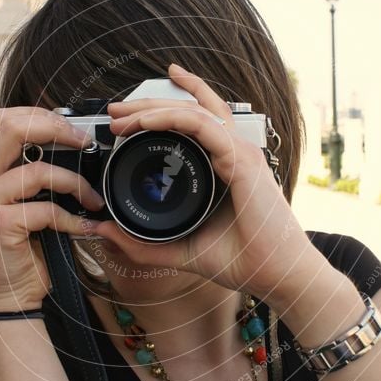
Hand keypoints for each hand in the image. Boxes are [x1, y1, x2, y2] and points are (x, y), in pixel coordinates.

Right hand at [0, 107, 104, 312]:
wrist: (9, 297)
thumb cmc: (24, 250)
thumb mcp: (28, 204)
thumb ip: (38, 176)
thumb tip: (78, 147)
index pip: (4, 119)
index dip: (41, 116)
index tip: (74, 132)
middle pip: (12, 128)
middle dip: (56, 130)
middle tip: (85, 145)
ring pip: (37, 170)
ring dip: (75, 183)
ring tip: (93, 200)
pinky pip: (46, 209)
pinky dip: (73, 219)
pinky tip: (85, 228)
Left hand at [95, 63, 313, 302]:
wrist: (277, 276)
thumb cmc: (242, 260)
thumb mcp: (180, 250)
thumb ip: (142, 244)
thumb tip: (103, 231)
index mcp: (224, 166)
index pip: (194, 125)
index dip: (159, 115)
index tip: (123, 123)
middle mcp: (233, 153)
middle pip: (189, 112)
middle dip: (149, 104)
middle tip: (115, 111)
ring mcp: (240, 153)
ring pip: (194, 112)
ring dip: (154, 107)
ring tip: (122, 115)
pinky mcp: (243, 160)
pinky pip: (203, 126)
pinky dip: (173, 118)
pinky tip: (146, 121)